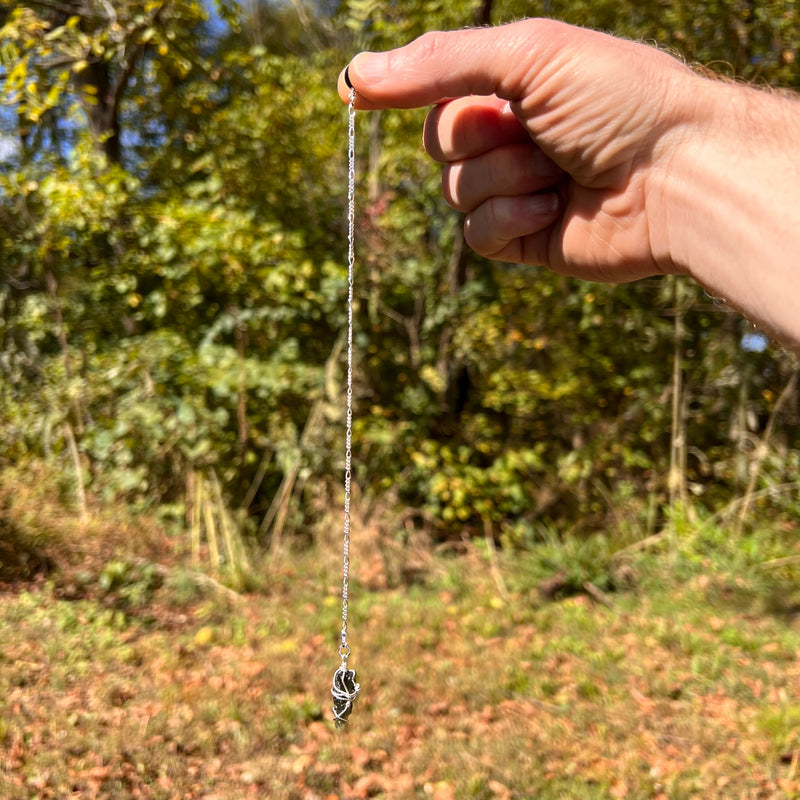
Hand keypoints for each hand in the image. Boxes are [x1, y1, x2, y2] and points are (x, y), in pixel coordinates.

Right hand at [339, 19, 700, 282]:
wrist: (677, 175)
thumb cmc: (616, 101)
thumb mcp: (527, 56)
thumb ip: (439, 63)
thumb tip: (354, 74)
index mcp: (515, 87)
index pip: (435, 92)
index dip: (410, 92)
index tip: (354, 93)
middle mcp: (512, 138)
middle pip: (439, 146)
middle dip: (477, 138)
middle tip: (530, 129)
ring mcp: (518, 191)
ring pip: (456, 192)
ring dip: (503, 178)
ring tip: (558, 169)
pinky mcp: (525, 239)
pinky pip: (477, 235)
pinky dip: (508, 219)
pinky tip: (552, 208)